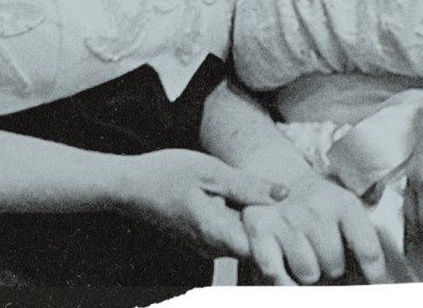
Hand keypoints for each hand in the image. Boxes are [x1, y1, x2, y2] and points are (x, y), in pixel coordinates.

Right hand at [118, 149, 283, 258]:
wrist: (130, 186)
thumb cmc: (167, 174)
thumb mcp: (211, 171)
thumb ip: (248, 185)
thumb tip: (285, 194)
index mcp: (217, 234)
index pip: (263, 249)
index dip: (281, 233)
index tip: (292, 213)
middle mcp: (213, 248)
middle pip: (257, 246)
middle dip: (273, 226)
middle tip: (285, 199)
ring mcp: (207, 246)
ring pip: (245, 239)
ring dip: (258, 220)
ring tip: (268, 195)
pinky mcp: (203, 239)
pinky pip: (231, 233)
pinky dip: (242, 218)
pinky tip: (246, 197)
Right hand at [241, 170, 387, 284]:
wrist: (277, 173)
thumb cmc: (317, 204)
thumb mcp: (343, 209)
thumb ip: (361, 241)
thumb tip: (378, 283)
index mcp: (343, 203)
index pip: (368, 251)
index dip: (375, 277)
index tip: (377, 287)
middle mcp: (316, 207)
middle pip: (335, 266)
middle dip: (331, 268)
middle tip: (323, 254)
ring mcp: (287, 217)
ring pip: (308, 274)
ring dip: (307, 272)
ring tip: (304, 254)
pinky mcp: (260, 228)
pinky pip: (276, 274)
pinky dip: (282, 280)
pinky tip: (285, 266)